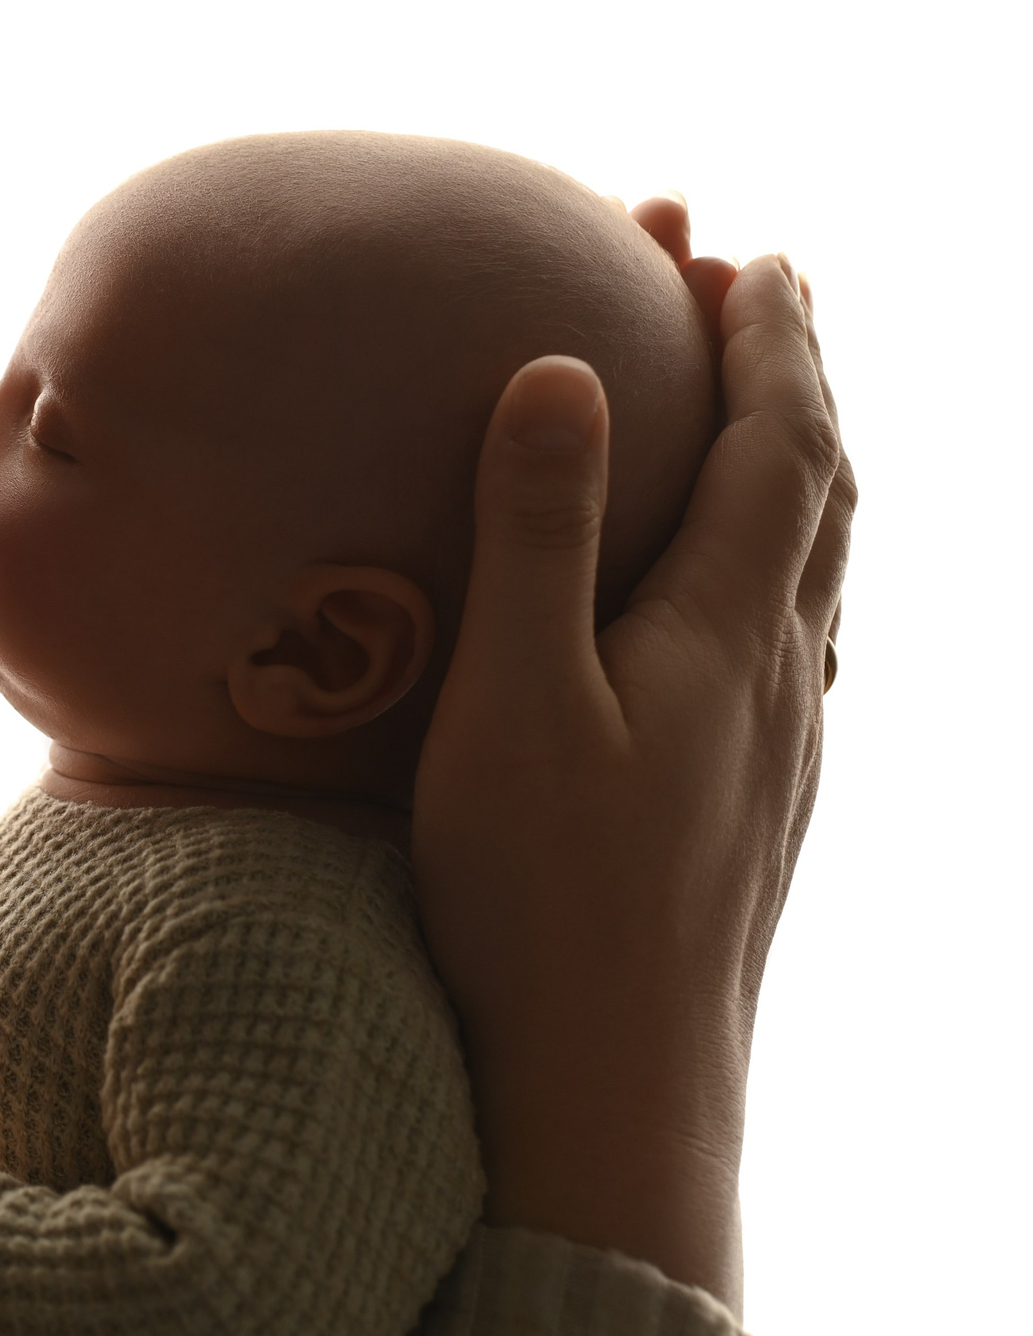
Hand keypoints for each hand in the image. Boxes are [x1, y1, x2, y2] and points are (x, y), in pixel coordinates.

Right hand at [412, 238, 850, 1312]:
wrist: (618, 1080)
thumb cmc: (542, 894)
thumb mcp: (513, 700)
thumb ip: (537, 532)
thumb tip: (563, 369)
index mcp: (726, 632)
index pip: (779, 446)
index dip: (771, 341)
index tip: (749, 255)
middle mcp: (782, 676)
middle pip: (822, 493)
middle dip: (797, 379)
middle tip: (761, 297)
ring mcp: (785, 745)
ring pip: (822, 570)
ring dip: (798, 468)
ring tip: (761, 419)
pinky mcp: (764, 802)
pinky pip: (800, 637)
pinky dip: (782, 560)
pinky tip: (742, 602)